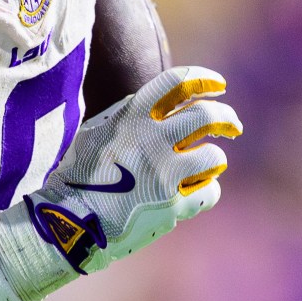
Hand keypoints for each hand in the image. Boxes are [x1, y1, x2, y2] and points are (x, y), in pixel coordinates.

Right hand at [1, 66, 238, 286]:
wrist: (68, 221)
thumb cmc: (76, 176)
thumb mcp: (94, 132)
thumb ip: (126, 117)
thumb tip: (153, 105)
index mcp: (130, 116)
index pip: (178, 83)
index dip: (204, 79)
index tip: (218, 85)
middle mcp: (152, 139)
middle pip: (207, 116)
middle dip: (226, 118)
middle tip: (232, 125)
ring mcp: (164, 173)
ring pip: (215, 156)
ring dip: (215, 158)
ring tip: (208, 164)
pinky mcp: (173, 205)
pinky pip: (209, 192)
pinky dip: (206, 190)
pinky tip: (194, 193)